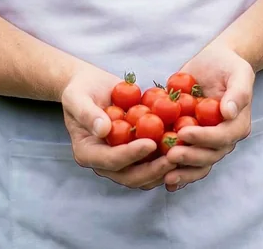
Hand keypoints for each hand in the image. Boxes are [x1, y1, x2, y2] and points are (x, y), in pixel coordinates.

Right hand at [61, 64, 177, 190]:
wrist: (89, 85)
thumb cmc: (80, 89)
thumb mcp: (77, 97)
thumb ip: (88, 113)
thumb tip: (104, 130)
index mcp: (87, 152)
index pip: (111, 160)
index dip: (131, 154)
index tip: (151, 143)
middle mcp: (104, 162)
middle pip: (131, 176)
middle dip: (153, 170)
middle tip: (174, 157)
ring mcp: (121, 160)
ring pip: (145, 174)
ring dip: (164, 169)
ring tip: (184, 155)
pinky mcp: (135, 152)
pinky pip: (152, 161)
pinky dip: (167, 157)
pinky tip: (185, 146)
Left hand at [163, 43, 254, 191]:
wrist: (215, 63)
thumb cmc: (228, 65)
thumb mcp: (239, 72)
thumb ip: (238, 92)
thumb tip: (229, 112)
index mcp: (237, 125)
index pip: (222, 137)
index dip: (204, 138)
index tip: (184, 132)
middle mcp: (223, 138)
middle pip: (209, 155)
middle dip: (190, 157)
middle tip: (170, 154)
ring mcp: (206, 141)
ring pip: (197, 163)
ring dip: (182, 170)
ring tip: (164, 172)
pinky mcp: (192, 139)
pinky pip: (185, 157)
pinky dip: (176, 170)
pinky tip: (161, 178)